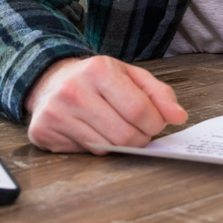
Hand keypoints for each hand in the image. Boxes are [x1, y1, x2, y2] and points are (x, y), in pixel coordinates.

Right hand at [24, 55, 187, 153]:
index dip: (155, 123)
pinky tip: (94, 130)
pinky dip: (99, 146)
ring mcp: (56, 113)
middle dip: (140, 138)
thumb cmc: (97, 79)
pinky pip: (86, 152)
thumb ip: (159, 94)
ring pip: (106, 147)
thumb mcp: (130, 76)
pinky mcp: (43, 132)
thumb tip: (179, 116)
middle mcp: (74, 91)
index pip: (138, 110)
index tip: (156, 123)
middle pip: (123, 134)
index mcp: (99, 70)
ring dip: (121, 144)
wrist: (52, 80)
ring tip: (117, 128)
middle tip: (140, 131)